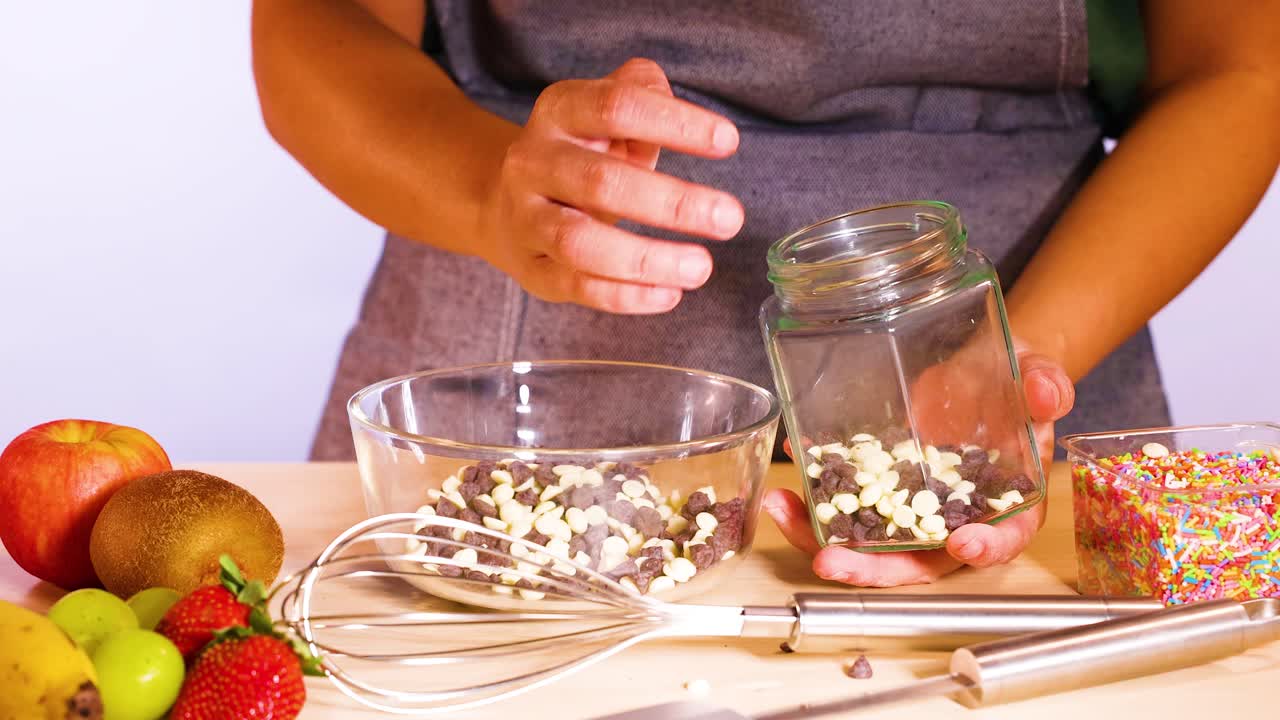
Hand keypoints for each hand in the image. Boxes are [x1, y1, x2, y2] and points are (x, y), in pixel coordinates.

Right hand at [475, 58, 743, 313]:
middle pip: (601, 182)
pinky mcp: (531, 269)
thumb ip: (643, 94)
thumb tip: (682, 109)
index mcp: (559, 112)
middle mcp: (533, 163)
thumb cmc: (581, 154)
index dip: (674, 123)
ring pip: (580, 243)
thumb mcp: (606, 114)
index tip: (729, 141)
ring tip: (701, 267)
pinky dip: (626, 296)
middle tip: (730, 218)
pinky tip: (669, 293)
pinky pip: (577, 286)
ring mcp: (526, 219)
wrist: (508, 202)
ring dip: (646, 259)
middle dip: (672, 202)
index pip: (616, 107)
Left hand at [765, 340, 1074, 585]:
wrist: (977, 370)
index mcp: (1006, 507)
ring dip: (823, 536)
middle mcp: (954, 519)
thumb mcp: (1035, 375)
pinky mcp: (880, 487)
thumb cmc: (1015, 382)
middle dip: (871, 568)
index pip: (1002, 539)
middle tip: (830, 561)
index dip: (984, 548)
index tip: (961, 545)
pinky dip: (814, 495)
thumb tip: (1047, 392)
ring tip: (782, 511)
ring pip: (869, 539)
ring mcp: (911, 508)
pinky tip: (788, 471)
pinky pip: (846, 501)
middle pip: (918, 559)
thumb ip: (1044, 385)